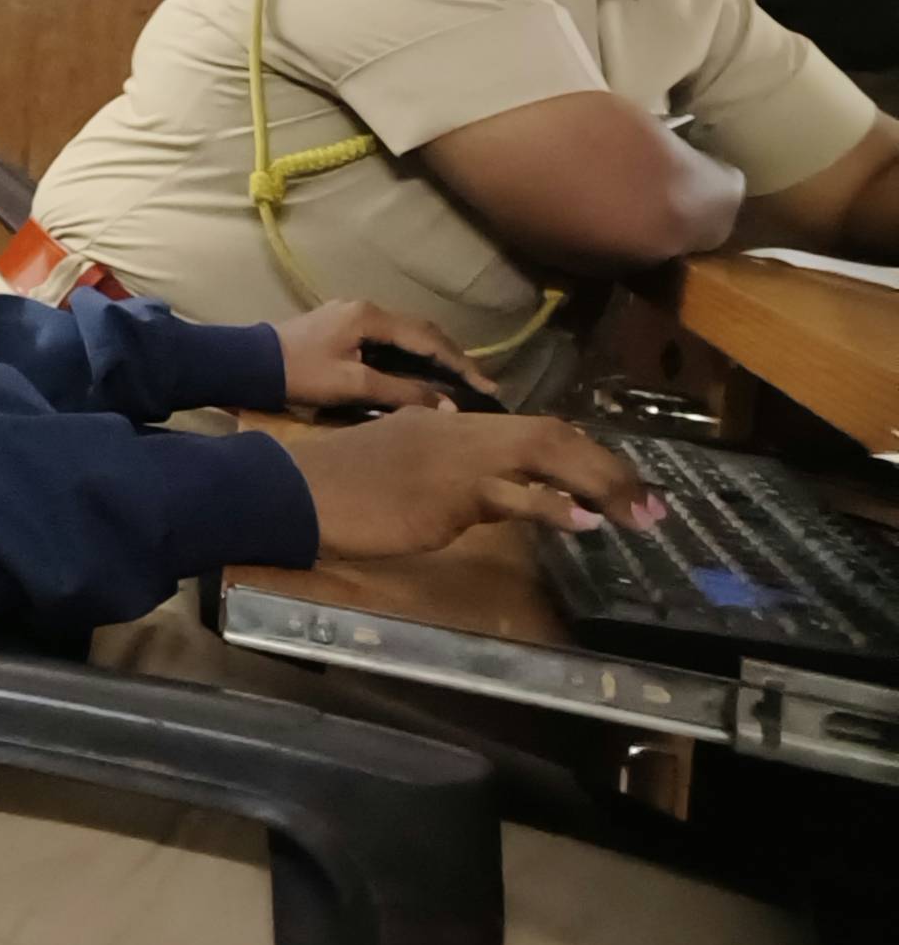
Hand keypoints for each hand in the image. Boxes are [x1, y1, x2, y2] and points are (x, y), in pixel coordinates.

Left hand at [271, 299, 498, 410]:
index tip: (487, 386)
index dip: (460, 364)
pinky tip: (423, 375)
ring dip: (433, 356)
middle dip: (453, 358)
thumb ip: (400, 392)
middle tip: (480, 385)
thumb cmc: (300, 373)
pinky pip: (390, 340)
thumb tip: (446, 405)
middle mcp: (366, 309)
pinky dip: (412, 356)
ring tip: (460, 382)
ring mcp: (353, 316)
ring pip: (406, 335)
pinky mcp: (344, 329)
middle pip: (421, 332)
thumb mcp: (352, 386)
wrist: (248, 364)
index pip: (428, 339)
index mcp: (370, 317)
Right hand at [286, 407, 666, 558]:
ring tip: (640, 516)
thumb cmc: (339, 485)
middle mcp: (459, 430)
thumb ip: (451, 476)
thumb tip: (497, 494)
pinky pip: (514, 495)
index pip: (533, 429)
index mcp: (448, 421)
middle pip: (553, 435)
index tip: (620, 485)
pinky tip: (585, 522)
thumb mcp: (403, 469)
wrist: (292, 490)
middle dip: (610, 470)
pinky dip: (555, 505)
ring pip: (544, 455)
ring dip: (603, 485)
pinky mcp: (446, 493)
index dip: (585, 455)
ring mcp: (454, 459)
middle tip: (652, 507)